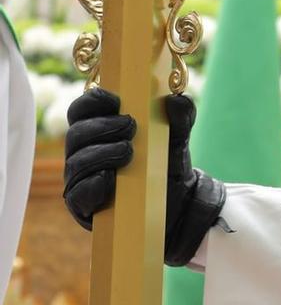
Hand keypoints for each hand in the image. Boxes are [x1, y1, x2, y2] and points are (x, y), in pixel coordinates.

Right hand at [63, 88, 225, 265]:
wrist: (178, 202)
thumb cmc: (168, 162)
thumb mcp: (178, 137)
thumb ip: (181, 115)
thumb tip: (174, 100)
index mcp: (98, 128)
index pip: (81, 109)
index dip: (93, 101)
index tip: (116, 100)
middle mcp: (84, 151)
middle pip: (76, 133)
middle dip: (101, 126)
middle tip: (130, 126)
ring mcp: (82, 179)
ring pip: (77, 162)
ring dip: (101, 154)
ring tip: (129, 152)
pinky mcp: (84, 205)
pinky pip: (77, 193)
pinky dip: (92, 185)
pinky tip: (109, 179)